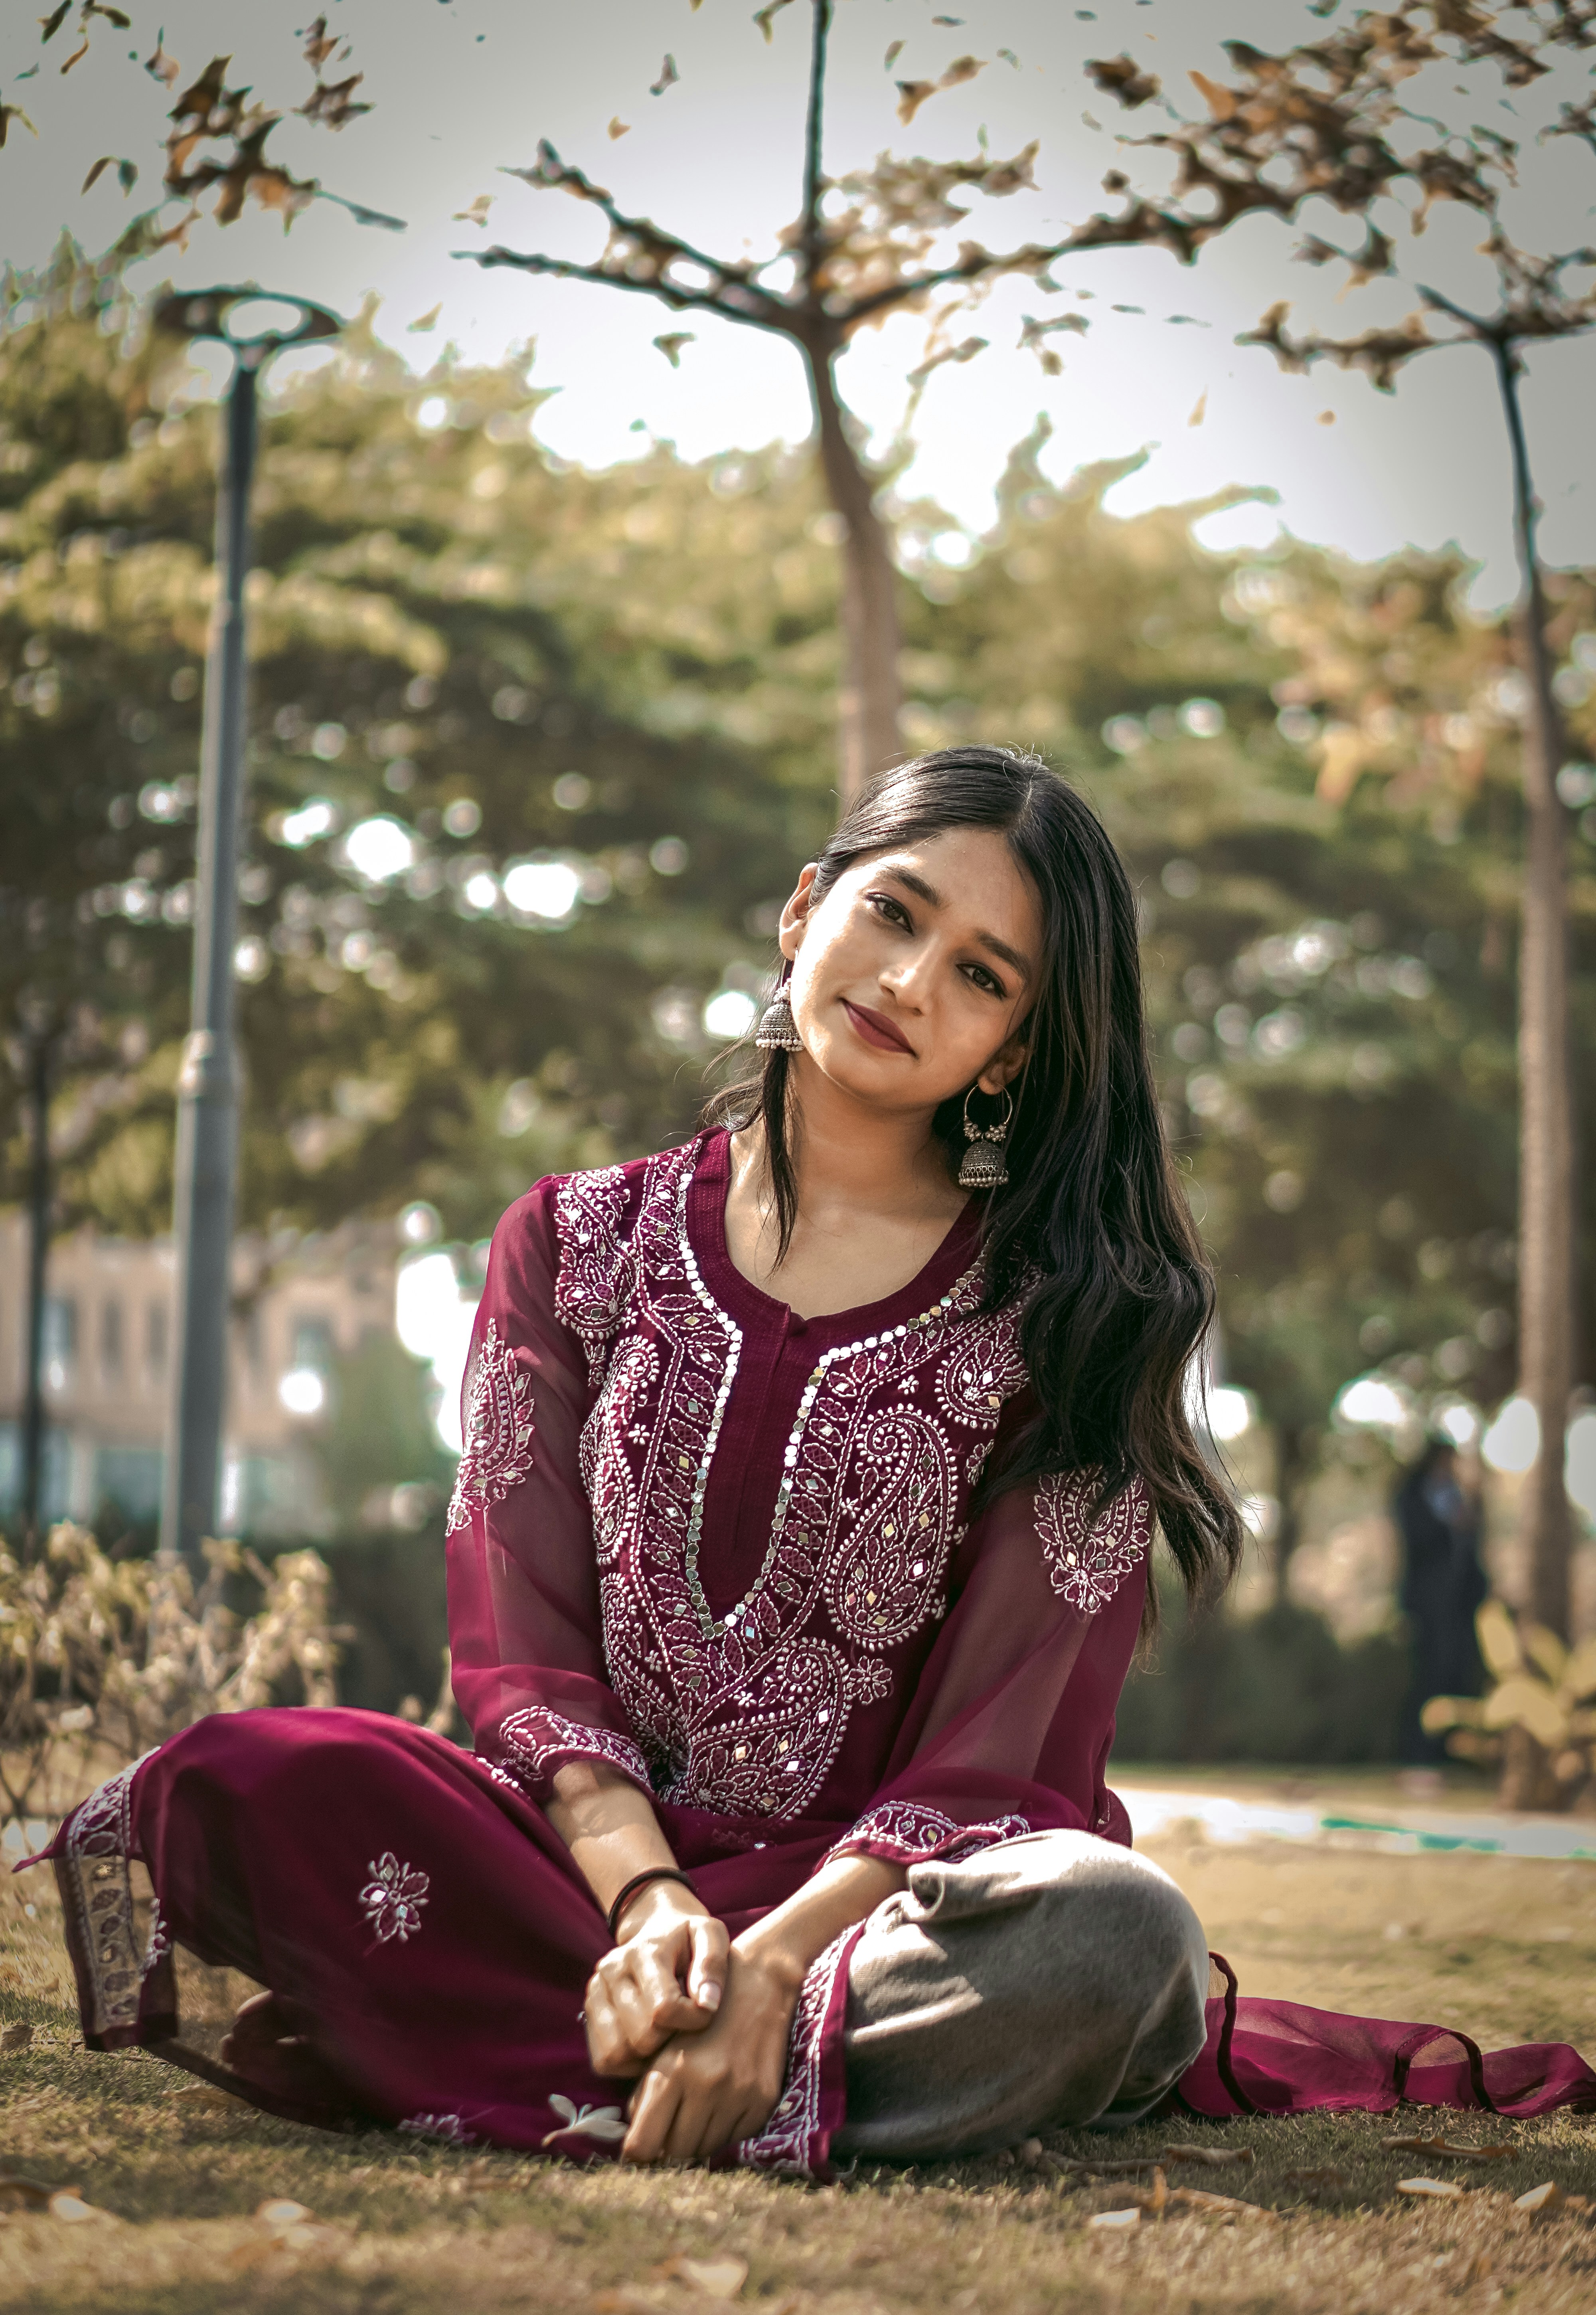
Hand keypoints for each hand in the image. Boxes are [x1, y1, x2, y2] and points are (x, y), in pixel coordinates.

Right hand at [583, 1884, 728, 2078]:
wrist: (657, 1929)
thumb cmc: (688, 1939)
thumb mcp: (710, 1935)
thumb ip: (712, 1964)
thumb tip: (707, 2005)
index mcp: (643, 1952)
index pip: (663, 2009)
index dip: (693, 2020)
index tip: (706, 2010)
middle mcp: (611, 1971)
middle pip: (642, 2036)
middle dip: (671, 2039)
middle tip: (684, 2023)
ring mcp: (595, 1992)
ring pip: (618, 2053)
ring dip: (648, 2055)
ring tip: (667, 2034)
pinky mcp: (589, 2012)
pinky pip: (604, 2060)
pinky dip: (629, 2064)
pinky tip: (649, 2044)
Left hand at [620, 1940, 800, 2164]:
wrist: (758, 1983)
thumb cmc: (701, 2014)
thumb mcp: (664, 2046)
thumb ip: (645, 2093)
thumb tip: (637, 2139)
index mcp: (671, 2071)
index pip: (642, 2145)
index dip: (638, 2153)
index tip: (641, 2147)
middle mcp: (704, 2086)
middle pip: (674, 2154)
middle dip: (668, 2146)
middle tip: (671, 2127)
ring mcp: (737, 2095)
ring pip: (704, 2150)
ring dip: (696, 2139)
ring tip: (697, 2110)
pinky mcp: (762, 2101)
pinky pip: (734, 2139)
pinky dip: (724, 2130)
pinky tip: (723, 2103)